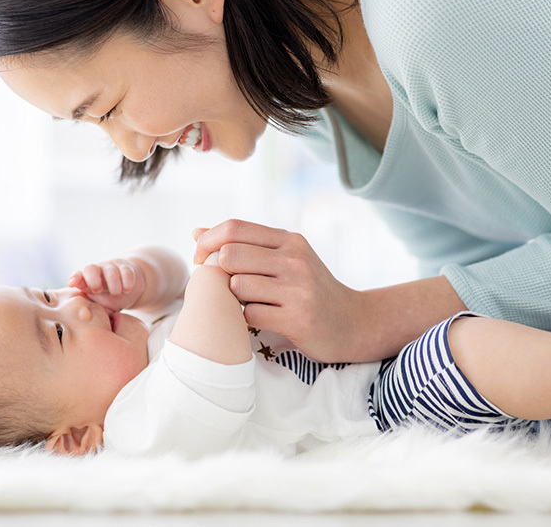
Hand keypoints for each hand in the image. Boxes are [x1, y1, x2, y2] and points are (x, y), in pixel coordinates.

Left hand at [68, 258, 146, 310]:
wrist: (128, 289)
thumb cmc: (109, 300)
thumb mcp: (98, 306)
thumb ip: (91, 311)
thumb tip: (85, 325)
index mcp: (87, 281)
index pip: (77, 276)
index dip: (74, 278)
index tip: (72, 284)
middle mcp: (97, 272)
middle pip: (90, 268)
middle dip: (92, 280)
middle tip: (98, 291)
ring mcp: (112, 268)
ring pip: (110, 271)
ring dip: (113, 284)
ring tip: (116, 293)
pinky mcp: (127, 267)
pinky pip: (126, 272)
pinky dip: (127, 282)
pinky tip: (126, 290)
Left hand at [193, 219, 365, 361]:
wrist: (354, 323)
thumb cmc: (310, 289)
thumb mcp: (285, 258)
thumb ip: (244, 244)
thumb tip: (196, 231)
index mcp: (290, 241)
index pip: (235, 228)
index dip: (207, 241)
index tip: (200, 258)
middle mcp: (295, 260)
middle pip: (230, 255)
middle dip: (216, 271)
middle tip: (221, 285)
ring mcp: (297, 290)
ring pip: (237, 286)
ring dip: (232, 298)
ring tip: (245, 302)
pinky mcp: (297, 319)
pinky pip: (250, 314)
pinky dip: (246, 318)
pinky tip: (259, 318)